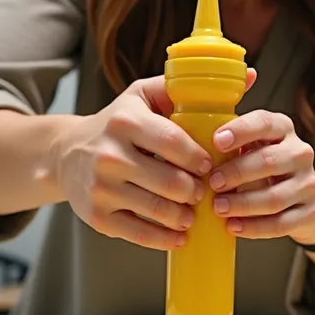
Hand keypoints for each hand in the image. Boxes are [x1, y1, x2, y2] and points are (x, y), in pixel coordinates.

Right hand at [51, 76, 213, 249]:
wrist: (66, 153)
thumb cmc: (117, 124)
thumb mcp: (143, 96)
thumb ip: (187, 88)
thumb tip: (248, 76)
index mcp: (124, 121)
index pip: (173, 142)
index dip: (198, 158)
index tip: (209, 166)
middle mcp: (109, 155)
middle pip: (170, 182)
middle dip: (195, 191)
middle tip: (204, 192)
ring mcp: (101, 188)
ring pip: (158, 210)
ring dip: (184, 216)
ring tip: (193, 213)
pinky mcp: (97, 216)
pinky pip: (139, 234)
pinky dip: (165, 238)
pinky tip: (179, 235)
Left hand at [209, 110, 314, 242]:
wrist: (301, 198)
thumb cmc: (264, 168)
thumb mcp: (252, 149)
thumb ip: (230, 147)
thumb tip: (192, 154)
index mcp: (282, 130)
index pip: (264, 123)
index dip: (240, 131)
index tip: (217, 142)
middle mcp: (300, 153)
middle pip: (269, 161)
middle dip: (236, 173)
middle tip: (212, 183)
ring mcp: (309, 184)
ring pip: (275, 197)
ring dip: (243, 204)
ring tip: (219, 208)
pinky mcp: (311, 212)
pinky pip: (281, 223)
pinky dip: (254, 227)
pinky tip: (234, 226)